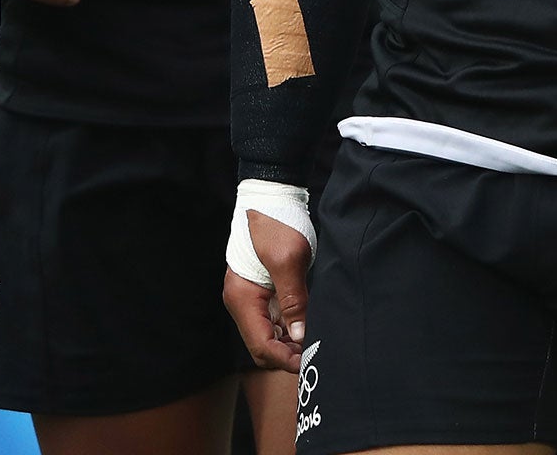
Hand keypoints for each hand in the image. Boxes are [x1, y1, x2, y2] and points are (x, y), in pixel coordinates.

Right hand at [223, 212, 310, 373]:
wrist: (271, 196)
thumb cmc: (277, 222)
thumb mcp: (289, 259)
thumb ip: (294, 299)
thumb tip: (300, 336)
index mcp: (242, 298)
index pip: (261, 345)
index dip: (285, 359)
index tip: (309, 361)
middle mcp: (241, 302)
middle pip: (261, 347)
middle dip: (286, 356)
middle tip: (315, 355)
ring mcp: (250, 298)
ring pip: (267, 337)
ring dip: (288, 346)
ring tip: (314, 343)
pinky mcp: (260, 292)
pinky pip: (271, 322)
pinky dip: (287, 332)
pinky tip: (306, 328)